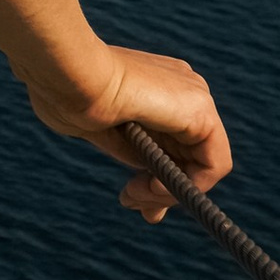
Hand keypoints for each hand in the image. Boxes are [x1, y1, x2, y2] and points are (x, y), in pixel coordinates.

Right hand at [25, 43, 231, 220]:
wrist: (66, 74)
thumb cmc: (65, 94)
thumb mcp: (102, 131)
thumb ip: (132, 152)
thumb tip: (147, 187)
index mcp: (156, 86)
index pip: (172, 141)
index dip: (158, 176)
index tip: (130, 197)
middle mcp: (182, 89)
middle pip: (189, 156)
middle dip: (163, 191)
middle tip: (134, 205)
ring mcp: (194, 97)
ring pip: (202, 164)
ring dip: (168, 192)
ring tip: (134, 197)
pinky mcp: (202, 112)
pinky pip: (214, 165)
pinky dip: (188, 185)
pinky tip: (154, 186)